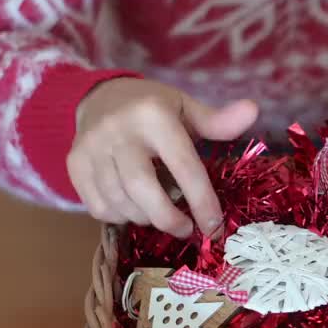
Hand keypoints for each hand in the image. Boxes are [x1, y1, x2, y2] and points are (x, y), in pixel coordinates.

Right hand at [67, 77, 257, 237]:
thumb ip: (218, 121)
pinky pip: (98, 207)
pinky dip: (121, 216)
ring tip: (161, 214)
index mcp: (153, 116)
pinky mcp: (74, 165)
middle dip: (168, 218)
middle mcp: (118, 130)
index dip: (201, 201)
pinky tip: (135, 207)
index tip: (215, 227)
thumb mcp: (186, 109)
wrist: (99, 98)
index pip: (183, 166)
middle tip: (186, 230)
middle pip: (143, 188)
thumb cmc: (154, 109)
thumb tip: (253, 112)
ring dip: (145, 218)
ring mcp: (91, 148)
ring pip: (120, 202)